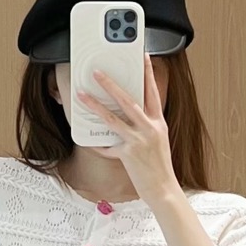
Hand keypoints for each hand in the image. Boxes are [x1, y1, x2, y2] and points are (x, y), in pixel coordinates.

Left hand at [78, 52, 176, 205]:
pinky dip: (97, 143)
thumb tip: (128, 113)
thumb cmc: (159, 165)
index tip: (142, 56)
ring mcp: (138, 141)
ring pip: (113, 118)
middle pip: (128, 100)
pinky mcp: (127, 154)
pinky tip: (86, 138)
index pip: (152, 92)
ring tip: (82, 96)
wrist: (163, 189)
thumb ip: (145, 125)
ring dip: (95, 106)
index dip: (147, 73)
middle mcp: (149, 128)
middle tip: (97, 72)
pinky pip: (107, 146)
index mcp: (158, 123)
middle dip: (110, 84)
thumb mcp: (158, 140)